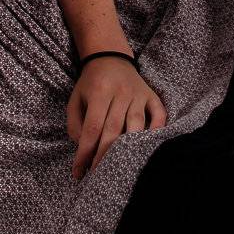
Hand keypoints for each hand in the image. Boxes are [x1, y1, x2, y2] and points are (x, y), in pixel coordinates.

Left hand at [66, 56, 166, 179]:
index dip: (85, 153)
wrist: (110, 58)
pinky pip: (159, 114)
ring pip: (136, 125)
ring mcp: (138, 95)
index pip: (92, 129)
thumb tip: (83, 147)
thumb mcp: (75, 99)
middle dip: (103, 157)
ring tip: (120, 167)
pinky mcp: (151, 96)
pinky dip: (157, 129)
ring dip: (128, 149)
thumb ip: (75, 124)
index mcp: (100, 93)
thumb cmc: (91, 84)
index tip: (78, 172)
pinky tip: (149, 146)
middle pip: (113, 131)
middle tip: (97, 176)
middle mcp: (121, 94)